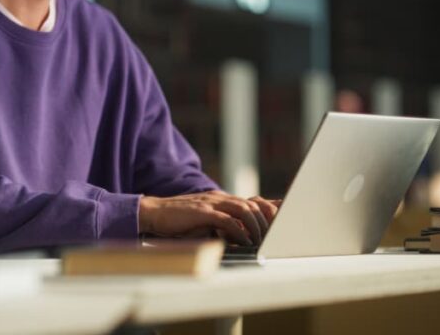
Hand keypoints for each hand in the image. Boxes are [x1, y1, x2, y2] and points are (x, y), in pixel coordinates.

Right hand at [138, 191, 280, 245]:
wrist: (154, 213)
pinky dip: (238, 230)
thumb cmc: (178, 220)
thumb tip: (240, 236)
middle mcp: (219, 198)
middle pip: (252, 203)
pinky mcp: (203, 212)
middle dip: (267, 218)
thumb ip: (221, 224)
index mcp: (221, 199)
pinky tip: (244, 241)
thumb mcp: (204, 220)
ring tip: (261, 240)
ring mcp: (211, 203)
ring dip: (255, 225)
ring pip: (243, 209)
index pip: (251, 200)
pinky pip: (227, 220)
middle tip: (275, 233)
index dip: (269, 207)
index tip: (285, 215)